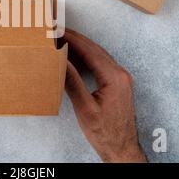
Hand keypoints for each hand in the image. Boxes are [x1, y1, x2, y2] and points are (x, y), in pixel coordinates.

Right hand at [63, 29, 146, 162]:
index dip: (72, 39)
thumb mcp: (85, 109)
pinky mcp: (117, 83)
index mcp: (114, 78)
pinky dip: (86, 56)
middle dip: (75, 38)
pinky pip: (100, 63)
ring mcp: (120, 78)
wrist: (121, 148)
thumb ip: (73, 83)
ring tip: (63, 39)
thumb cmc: (105, 133)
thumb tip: (61, 62)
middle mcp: (120, 74)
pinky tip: (75, 56)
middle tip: (57, 30)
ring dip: (80, 46)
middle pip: (94, 49)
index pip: (90, 51)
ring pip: (98, 54)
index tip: (58, 31)